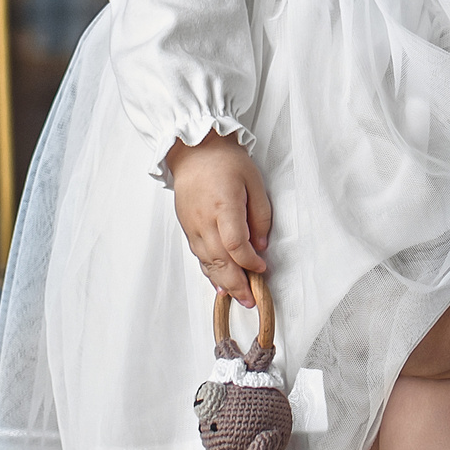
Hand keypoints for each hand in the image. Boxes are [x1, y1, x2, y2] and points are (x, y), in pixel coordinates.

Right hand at [167, 130, 271, 305]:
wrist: (193, 150)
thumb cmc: (225, 161)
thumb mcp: (254, 181)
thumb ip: (260, 215)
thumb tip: (260, 245)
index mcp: (224, 207)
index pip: (237, 246)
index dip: (251, 263)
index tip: (262, 267)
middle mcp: (205, 220)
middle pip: (220, 261)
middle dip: (237, 284)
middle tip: (250, 299)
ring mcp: (192, 226)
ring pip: (207, 262)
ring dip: (223, 283)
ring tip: (237, 297)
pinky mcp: (186, 227)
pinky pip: (198, 255)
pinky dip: (210, 271)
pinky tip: (219, 282)